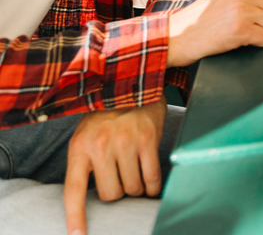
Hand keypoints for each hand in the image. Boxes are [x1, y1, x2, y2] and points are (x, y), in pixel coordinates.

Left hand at [64, 98, 165, 234]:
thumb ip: (87, 162)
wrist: (132, 80)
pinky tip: (152, 185)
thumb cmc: (108, 113)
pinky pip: (152, 177)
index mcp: (80, 147)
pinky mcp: (149, 139)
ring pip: (133, 188)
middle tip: (122, 180)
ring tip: (136, 176)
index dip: (75, 216)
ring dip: (137, 189)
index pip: (74, 190)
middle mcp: (101, 146)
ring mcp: (126, 142)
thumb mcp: (87, 135)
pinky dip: (153, 187)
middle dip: (119, 193)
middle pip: (111, 194)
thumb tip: (98, 194)